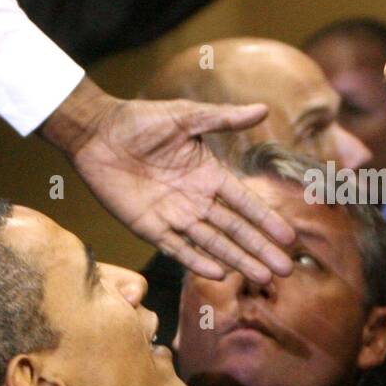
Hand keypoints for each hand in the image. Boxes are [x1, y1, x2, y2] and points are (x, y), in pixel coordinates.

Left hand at [43, 83, 293, 283]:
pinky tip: (219, 274)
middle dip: (259, 249)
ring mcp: (173, 216)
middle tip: (285, 271)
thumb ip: (224, 119)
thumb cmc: (141, 120)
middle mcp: (196, 199)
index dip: (266, 220)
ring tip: (262, 277)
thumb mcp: (186, 117)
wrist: (97, 132)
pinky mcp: (148, 227)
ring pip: (212, 243)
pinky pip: (176, 248)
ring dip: (237, 260)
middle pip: (235, 230)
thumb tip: (264, 109)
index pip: (245, 202)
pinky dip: (196, 261)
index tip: (288, 238)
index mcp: (209, 174)